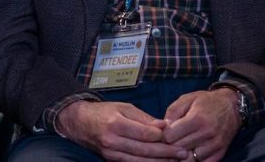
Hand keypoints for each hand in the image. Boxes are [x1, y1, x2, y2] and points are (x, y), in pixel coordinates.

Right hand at [56, 100, 183, 160]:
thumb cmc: (104, 112)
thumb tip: (165, 126)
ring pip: (140, 161)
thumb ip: (145, 118)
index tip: (178, 137)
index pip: (145, 134)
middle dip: (167, 153)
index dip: (163, 136)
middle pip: (145, 150)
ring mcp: (111, 154)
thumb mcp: (124, 107)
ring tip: (176, 160)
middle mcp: (113, 141)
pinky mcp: (111, 161)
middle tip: (184, 153)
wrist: (80, 123)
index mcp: (116, 124)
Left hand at [162, 88, 240, 161]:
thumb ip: (172, 113)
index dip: (164, 135)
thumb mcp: (187, 99)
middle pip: (178, 148)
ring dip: (182, 154)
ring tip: (182, 145)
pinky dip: (194, 160)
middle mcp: (207, 134)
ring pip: (188, 159)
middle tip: (172, 139)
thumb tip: (162, 128)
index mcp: (197, 119)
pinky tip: (192, 150)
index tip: (166, 131)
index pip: (170, 136)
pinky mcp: (220, 153)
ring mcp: (214, 145)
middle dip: (172, 145)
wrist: (232, 106)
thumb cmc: (206, 101)